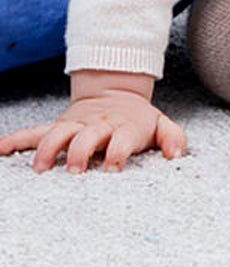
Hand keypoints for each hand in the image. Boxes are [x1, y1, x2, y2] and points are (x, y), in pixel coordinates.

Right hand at [0, 71, 186, 172]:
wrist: (116, 94)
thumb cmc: (138, 121)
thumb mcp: (160, 124)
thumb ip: (173, 139)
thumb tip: (175, 156)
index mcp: (124, 128)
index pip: (122, 140)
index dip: (118, 152)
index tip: (112, 168)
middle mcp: (97, 126)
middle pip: (86, 137)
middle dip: (79, 153)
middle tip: (74, 171)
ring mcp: (75, 126)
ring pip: (57, 134)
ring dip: (47, 149)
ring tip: (40, 169)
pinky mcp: (58, 127)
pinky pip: (34, 132)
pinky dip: (16, 140)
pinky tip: (1, 150)